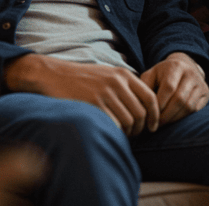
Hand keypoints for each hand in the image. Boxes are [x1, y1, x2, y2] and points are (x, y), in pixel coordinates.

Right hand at [4, 54, 158, 135]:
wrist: (53, 75)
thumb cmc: (81, 78)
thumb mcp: (107, 74)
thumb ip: (125, 86)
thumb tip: (144, 107)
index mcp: (123, 75)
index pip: (150, 97)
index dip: (155, 115)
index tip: (153, 126)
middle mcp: (116, 83)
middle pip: (140, 113)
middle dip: (140, 128)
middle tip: (133, 134)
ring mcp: (104, 94)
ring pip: (128, 122)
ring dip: (127, 133)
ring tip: (121, 134)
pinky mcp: (92, 105)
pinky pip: (113, 125)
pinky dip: (115, 133)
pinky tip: (110, 133)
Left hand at [140, 52, 208, 126]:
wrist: (185, 66)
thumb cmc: (163, 74)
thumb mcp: (151, 74)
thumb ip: (144, 86)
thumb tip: (140, 106)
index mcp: (175, 66)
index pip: (168, 88)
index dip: (159, 104)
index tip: (150, 116)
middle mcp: (190, 73)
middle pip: (179, 99)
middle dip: (166, 115)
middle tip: (156, 124)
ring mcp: (200, 83)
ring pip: (188, 106)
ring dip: (174, 119)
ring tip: (163, 124)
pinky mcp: (206, 93)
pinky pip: (195, 110)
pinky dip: (183, 118)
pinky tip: (173, 120)